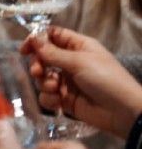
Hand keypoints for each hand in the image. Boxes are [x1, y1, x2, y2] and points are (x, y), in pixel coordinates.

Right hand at [20, 26, 141, 138]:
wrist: (123, 113)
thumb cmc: (105, 79)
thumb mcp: (79, 61)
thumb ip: (52, 52)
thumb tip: (33, 38)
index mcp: (78, 46)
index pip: (53, 36)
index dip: (37, 40)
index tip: (25, 49)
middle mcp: (70, 62)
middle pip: (43, 57)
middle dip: (38, 64)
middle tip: (38, 72)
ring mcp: (67, 81)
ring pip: (43, 77)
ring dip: (44, 82)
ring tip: (55, 89)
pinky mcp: (65, 100)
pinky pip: (47, 95)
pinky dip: (49, 98)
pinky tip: (57, 102)